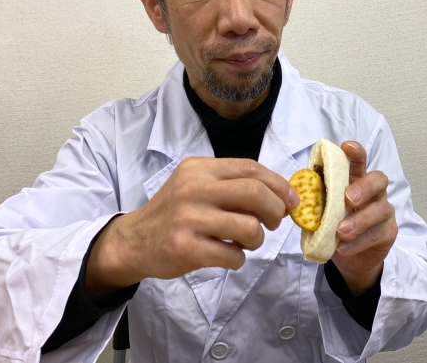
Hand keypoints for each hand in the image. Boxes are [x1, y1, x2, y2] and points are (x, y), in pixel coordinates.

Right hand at [86, 157, 298, 301]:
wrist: (134, 241)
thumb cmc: (173, 212)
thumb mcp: (195, 186)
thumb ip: (230, 185)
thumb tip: (280, 196)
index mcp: (199, 169)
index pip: (250, 168)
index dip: (278, 184)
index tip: (291, 200)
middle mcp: (193, 189)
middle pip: (255, 193)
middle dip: (275, 210)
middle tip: (274, 222)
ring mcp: (189, 218)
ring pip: (249, 227)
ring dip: (257, 239)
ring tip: (245, 241)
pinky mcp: (186, 247)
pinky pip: (233, 255)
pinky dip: (239, 259)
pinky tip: (227, 255)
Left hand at [330, 141, 397, 296]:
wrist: (350, 258)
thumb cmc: (335, 225)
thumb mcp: (321, 210)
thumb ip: (315, 198)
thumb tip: (299, 190)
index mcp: (356, 180)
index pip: (360, 160)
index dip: (356, 152)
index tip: (346, 147)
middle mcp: (374, 192)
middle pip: (379, 180)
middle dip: (364, 187)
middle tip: (348, 198)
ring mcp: (384, 211)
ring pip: (380, 210)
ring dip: (358, 221)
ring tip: (340, 231)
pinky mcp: (388, 232)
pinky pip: (377, 234)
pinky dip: (358, 241)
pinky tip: (343, 247)